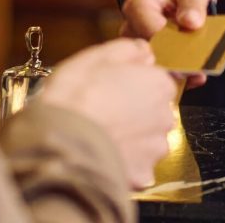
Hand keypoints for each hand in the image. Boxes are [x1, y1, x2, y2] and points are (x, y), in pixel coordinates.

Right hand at [39, 38, 176, 188]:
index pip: (156, 81)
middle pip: (154, 111)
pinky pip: (137, 167)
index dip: (133, 84)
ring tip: (100, 135)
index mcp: (158, 84)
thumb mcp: (95, 57)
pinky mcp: (143, 174)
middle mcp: (164, 116)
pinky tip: (103, 154)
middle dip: (134, 112)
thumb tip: (144, 52)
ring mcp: (155, 148)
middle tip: (103, 112)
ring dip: (130, 139)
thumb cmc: (75, 98)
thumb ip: (128, 50)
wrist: (59, 144)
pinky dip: (124, 163)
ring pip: (147, 141)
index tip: (113, 89)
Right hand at [120, 0, 216, 88]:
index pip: (149, 32)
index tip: (189, 57)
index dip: (170, 46)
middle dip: (173, 64)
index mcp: (137, 6)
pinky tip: (192, 79)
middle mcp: (129, 29)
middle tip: (196, 72)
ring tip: (197, 74)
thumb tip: (191, 22)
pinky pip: (155, 77)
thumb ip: (193, 2)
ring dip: (174, 74)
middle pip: (147, 54)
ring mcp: (133, 48)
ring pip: (150, 68)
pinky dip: (176, 80)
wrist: (178, 0)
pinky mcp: (142, 61)